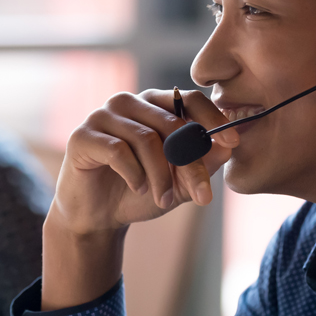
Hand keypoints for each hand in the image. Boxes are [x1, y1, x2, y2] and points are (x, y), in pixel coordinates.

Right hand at [39, 89, 238, 310]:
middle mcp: (129, 102)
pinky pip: (118, 150)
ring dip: (161, 176)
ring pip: (147, 138)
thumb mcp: (180, 181)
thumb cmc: (140, 192)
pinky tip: (138, 189)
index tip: (233, 142)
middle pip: (172, 124)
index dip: (213, 119)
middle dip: (191, 164)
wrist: (98, 216)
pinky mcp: (82, 135)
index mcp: (154, 105)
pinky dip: (134, 174)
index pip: (189, 99)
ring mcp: (103, 115)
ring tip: (164, 200)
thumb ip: (203, 163)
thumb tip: (229, 146)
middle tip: (202, 196)